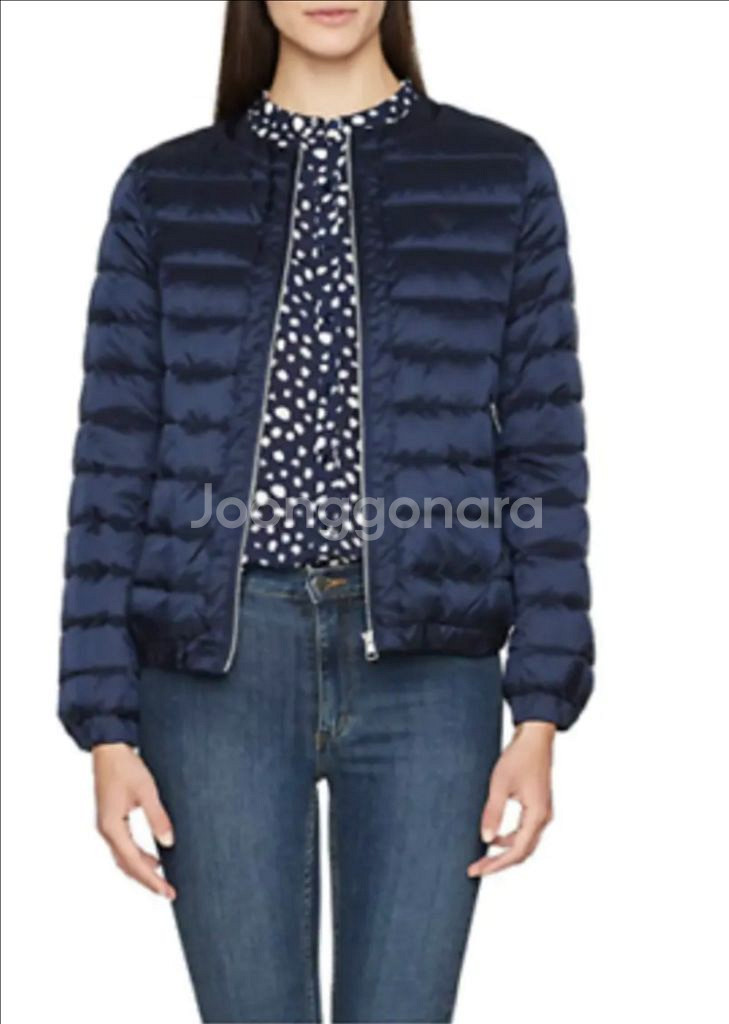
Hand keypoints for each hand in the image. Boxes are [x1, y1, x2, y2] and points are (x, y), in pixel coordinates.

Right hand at [93, 743, 175, 898]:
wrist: (109, 749)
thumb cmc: (126, 766)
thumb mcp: (147, 791)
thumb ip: (158, 818)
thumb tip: (169, 844)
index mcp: (112, 827)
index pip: (134, 862)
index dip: (152, 879)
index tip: (167, 891)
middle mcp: (106, 830)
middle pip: (127, 865)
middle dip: (148, 880)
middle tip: (168, 892)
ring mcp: (106, 826)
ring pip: (124, 858)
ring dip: (142, 870)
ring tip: (163, 879)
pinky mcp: (110, 819)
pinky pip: (123, 847)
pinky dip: (137, 857)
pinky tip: (153, 858)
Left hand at [467, 721, 554, 876]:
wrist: (535, 737)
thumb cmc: (518, 757)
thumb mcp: (500, 785)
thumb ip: (493, 812)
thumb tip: (486, 839)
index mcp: (537, 816)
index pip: (516, 852)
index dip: (496, 864)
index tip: (476, 870)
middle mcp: (544, 818)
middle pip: (522, 852)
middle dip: (499, 862)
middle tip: (476, 868)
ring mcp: (543, 812)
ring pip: (525, 843)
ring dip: (504, 852)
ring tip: (483, 854)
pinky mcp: (539, 806)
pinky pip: (525, 832)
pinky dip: (510, 839)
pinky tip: (495, 836)